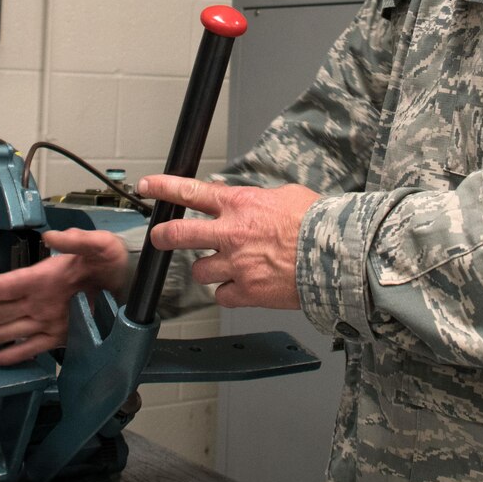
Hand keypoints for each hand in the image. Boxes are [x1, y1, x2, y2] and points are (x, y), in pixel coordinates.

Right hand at [0, 228, 127, 364]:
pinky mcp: (61, 334)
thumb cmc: (113, 260)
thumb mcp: (100, 244)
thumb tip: (52, 236)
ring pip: (8, 330)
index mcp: (42, 276)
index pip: (4, 286)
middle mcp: (38, 299)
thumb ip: (76, 240)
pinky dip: (16, 354)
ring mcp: (47, 318)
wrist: (131, 283)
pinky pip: (34, 346)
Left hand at [138, 176, 319, 309]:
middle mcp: (231, 233)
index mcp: (240, 204)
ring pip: (199, 270)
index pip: (190, 191)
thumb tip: (247, 203)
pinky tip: (243, 286)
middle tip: (158, 237)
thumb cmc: (317, 223)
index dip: (163, 188)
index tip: (147, 186)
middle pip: (179, 234)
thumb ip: (257, 200)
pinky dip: (229, 293)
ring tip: (227, 266)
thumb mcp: (285, 196)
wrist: (335, 255)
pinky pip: (222, 295)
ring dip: (208, 268)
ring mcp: (236, 264)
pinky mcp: (247, 292)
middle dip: (162, 236)